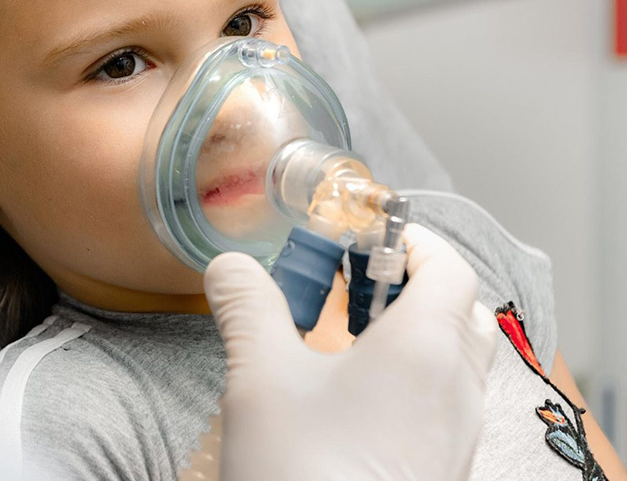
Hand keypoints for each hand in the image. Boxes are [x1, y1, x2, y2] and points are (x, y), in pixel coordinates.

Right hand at [205, 224, 496, 480]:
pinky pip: (448, 402)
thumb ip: (246, 306)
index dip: (414, 239)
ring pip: (459, 359)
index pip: (449, 267)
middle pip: (462, 310)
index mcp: (425, 347)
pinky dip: (417, 377)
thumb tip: (228, 266)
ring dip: (417, 330)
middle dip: (415, 283)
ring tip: (353, 336)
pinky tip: (358, 396)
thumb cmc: (304, 468)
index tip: (371, 233)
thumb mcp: (261, 375)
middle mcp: (457, 388)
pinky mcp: (442, 468)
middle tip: (360, 282)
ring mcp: (457, 434)